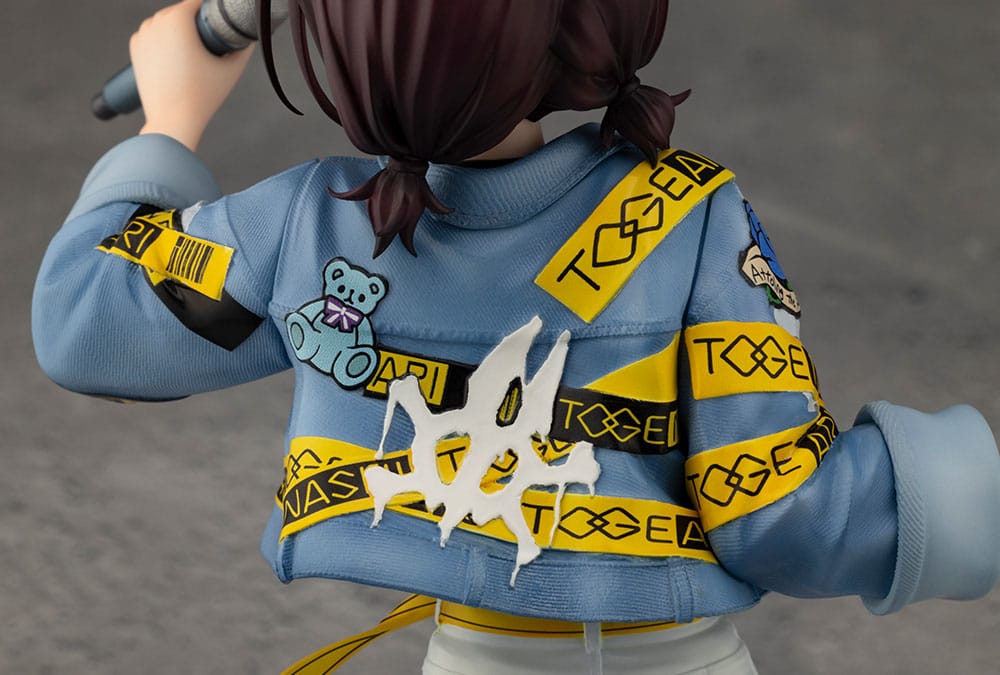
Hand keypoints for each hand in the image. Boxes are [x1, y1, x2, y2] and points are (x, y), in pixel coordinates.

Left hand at [130, 0, 254, 150]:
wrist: (173, 120)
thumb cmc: (202, 95)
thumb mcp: (231, 69)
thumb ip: (244, 47)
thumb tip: (248, 36)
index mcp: (177, 20)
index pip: (197, 2)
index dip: (211, 11)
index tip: (221, 23)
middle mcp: (156, 22)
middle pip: (181, 11)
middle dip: (195, 21)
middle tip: (210, 39)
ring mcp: (142, 34)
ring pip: (165, 21)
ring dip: (178, 28)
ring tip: (193, 49)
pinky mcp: (135, 48)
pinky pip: (152, 34)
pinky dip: (163, 39)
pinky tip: (176, 54)